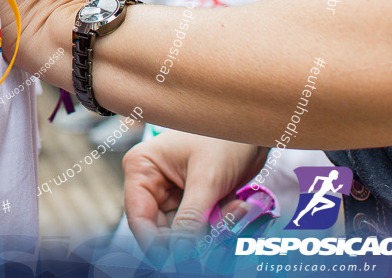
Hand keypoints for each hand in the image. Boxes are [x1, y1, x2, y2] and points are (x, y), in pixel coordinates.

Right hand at [122, 130, 268, 261]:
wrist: (252, 128)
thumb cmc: (224, 138)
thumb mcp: (207, 179)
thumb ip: (191, 218)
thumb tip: (177, 254)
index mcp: (142, 168)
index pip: (139, 216)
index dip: (154, 243)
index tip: (173, 262)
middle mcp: (151, 182)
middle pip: (161, 228)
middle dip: (191, 235)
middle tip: (218, 234)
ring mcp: (172, 193)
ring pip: (183, 230)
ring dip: (211, 228)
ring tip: (236, 207)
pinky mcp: (192, 200)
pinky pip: (199, 225)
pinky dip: (219, 223)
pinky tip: (237, 205)